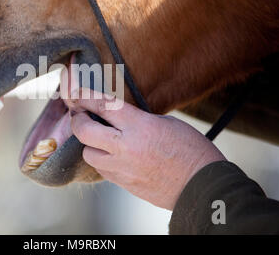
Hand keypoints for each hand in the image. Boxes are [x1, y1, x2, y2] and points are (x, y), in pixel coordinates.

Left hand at [67, 88, 225, 209]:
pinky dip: (102, 160)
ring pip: (88, 154)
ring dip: (90, 144)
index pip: (103, 105)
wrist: (203, 187)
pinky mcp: (124, 184)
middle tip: (79, 114)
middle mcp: (126, 147)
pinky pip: (102, 170)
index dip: (85, 96)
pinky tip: (112, 155)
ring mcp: (123, 169)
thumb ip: (138, 120)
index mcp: (140, 126)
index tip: (76, 92)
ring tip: (100, 138)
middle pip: (84, 131)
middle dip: (77, 119)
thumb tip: (117, 118)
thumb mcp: (167, 123)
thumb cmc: (192, 151)